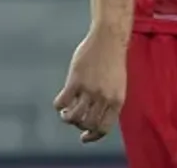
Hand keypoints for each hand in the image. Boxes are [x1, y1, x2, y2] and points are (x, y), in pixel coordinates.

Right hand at [53, 29, 127, 143]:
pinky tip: (60, 102)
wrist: (109, 39)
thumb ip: (108, 101)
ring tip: (66, 112)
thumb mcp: (117, 85)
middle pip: (87, 124)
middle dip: (79, 126)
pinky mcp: (76, 81)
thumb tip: (93, 118)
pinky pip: (62, 102)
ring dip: (67, 118)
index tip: (84, 137)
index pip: (104, 128)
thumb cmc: (113, 61)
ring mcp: (90, 89)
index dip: (92, 136)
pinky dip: (58, 106)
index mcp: (117, 100)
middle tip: (75, 119)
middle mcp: (104, 97)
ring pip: (73, 116)